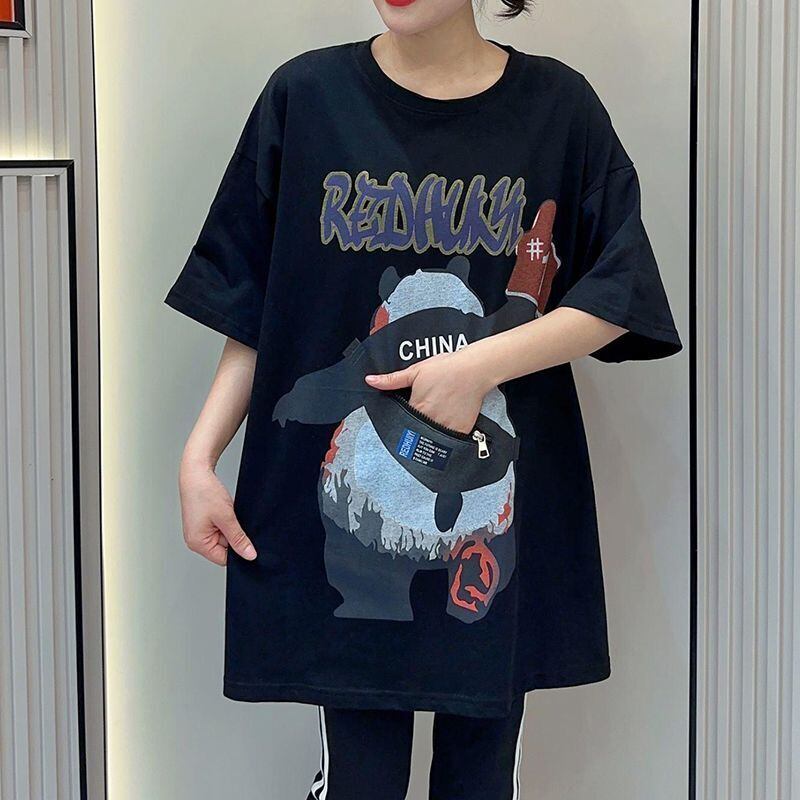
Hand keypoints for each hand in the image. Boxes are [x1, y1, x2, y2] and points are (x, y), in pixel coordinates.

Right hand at [178, 458, 256, 565]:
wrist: (196, 472)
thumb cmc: (204, 492)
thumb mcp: (226, 518)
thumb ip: (238, 539)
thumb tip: (250, 555)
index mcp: (197, 543)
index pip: (224, 559)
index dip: (239, 552)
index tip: (250, 543)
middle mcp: (196, 540)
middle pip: (224, 548)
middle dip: (235, 537)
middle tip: (238, 523)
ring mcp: (199, 531)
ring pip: (224, 537)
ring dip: (231, 527)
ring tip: (229, 514)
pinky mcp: (204, 522)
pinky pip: (221, 528)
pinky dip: (228, 521)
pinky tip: (227, 511)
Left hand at [365, 350, 492, 433]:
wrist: (475, 369)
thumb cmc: (446, 368)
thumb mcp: (415, 371)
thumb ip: (392, 380)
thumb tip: (370, 381)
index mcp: (417, 408)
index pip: (404, 421)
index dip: (405, 417)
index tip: (412, 410)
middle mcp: (431, 421)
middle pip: (417, 431)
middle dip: (418, 425)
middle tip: (427, 410)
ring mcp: (447, 427)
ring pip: (433, 437)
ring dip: (432, 431)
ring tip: (438, 415)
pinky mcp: (461, 430)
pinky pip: (450, 440)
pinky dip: (448, 435)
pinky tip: (449, 420)